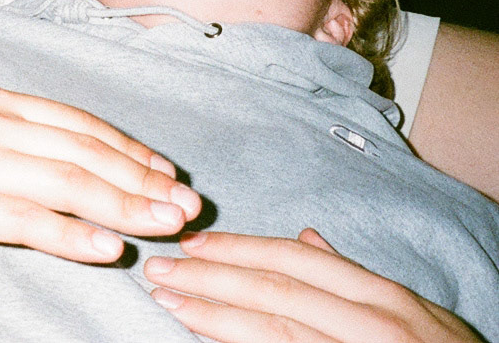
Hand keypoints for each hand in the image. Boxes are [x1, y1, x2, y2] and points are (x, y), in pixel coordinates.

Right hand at [0, 82, 201, 260]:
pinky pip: (28, 219)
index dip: (129, 149)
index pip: (78, 123)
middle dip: (143, 180)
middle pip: (86, 152)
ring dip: (126, 206)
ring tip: (167, 226)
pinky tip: (106, 248)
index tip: (165, 172)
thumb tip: (45, 155)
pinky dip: (73, 234)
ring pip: (69, 183)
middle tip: (187, 206)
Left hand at [143, 229, 481, 342]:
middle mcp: (369, 325)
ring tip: (168, 301)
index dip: (238, 249)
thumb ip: (352, 277)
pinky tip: (203, 339)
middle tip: (159, 268)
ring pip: (272, 331)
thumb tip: (304, 239)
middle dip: (210, 277)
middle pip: (274, 291)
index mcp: (381, 297)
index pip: (295, 261)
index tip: (191, 243)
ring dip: (211, 315)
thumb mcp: (412, 311)